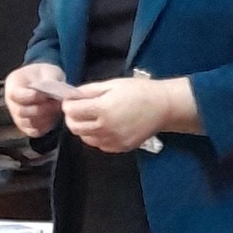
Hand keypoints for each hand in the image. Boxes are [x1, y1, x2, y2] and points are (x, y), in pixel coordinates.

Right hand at [3, 63, 66, 137]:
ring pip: (26, 123)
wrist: (46, 82)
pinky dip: (44, 127)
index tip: (44, 95)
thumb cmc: (45, 75)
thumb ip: (49, 80)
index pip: (15, 94)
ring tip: (55, 110)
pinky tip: (52, 118)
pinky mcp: (26, 126)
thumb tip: (51, 91)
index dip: (29, 97)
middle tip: (55, 104)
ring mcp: (17, 115)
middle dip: (40, 109)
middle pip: (20, 111)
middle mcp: (11, 101)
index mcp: (13, 83)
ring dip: (43, 118)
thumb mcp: (48, 71)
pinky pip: (32, 132)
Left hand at [60, 76, 185, 153]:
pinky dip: (96, 136)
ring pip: (85, 138)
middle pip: (74, 127)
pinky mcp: (120, 148)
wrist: (163, 107)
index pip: (72, 111)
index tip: (72, 100)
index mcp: (103, 108)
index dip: (68, 104)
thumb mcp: (113, 84)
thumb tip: (72, 95)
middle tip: (78, 109)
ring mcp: (113, 140)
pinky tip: (104, 126)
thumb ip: (89, 91)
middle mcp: (106, 127)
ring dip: (83, 128)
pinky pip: (99, 144)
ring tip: (92, 117)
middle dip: (72, 117)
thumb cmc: (139, 91)